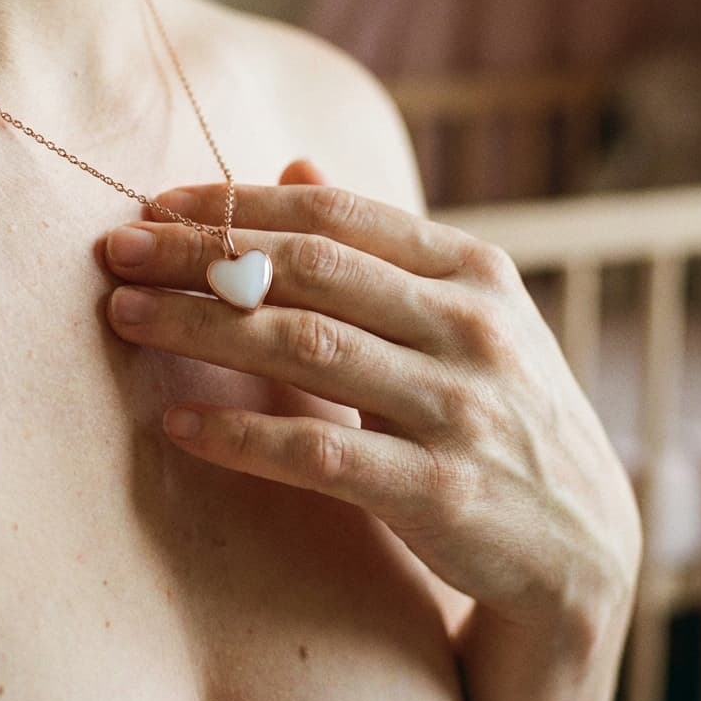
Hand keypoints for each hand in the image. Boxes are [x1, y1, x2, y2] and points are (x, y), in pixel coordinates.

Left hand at [102, 159, 640, 629]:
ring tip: (126, 317)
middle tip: (118, 249)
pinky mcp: (441, 490)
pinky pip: (321, 453)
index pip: (340, 214)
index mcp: (474, 271)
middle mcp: (472, 326)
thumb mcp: (466, 313)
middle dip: (204, 254)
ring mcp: (461, 407)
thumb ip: (382, 244)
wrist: (583, 541)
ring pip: (307, 346)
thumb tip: (296, 160)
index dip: (242, 203)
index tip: (162, 203)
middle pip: (313, 270)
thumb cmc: (505, 411)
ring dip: (203, 328)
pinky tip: (182, 424)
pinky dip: (244, 436)